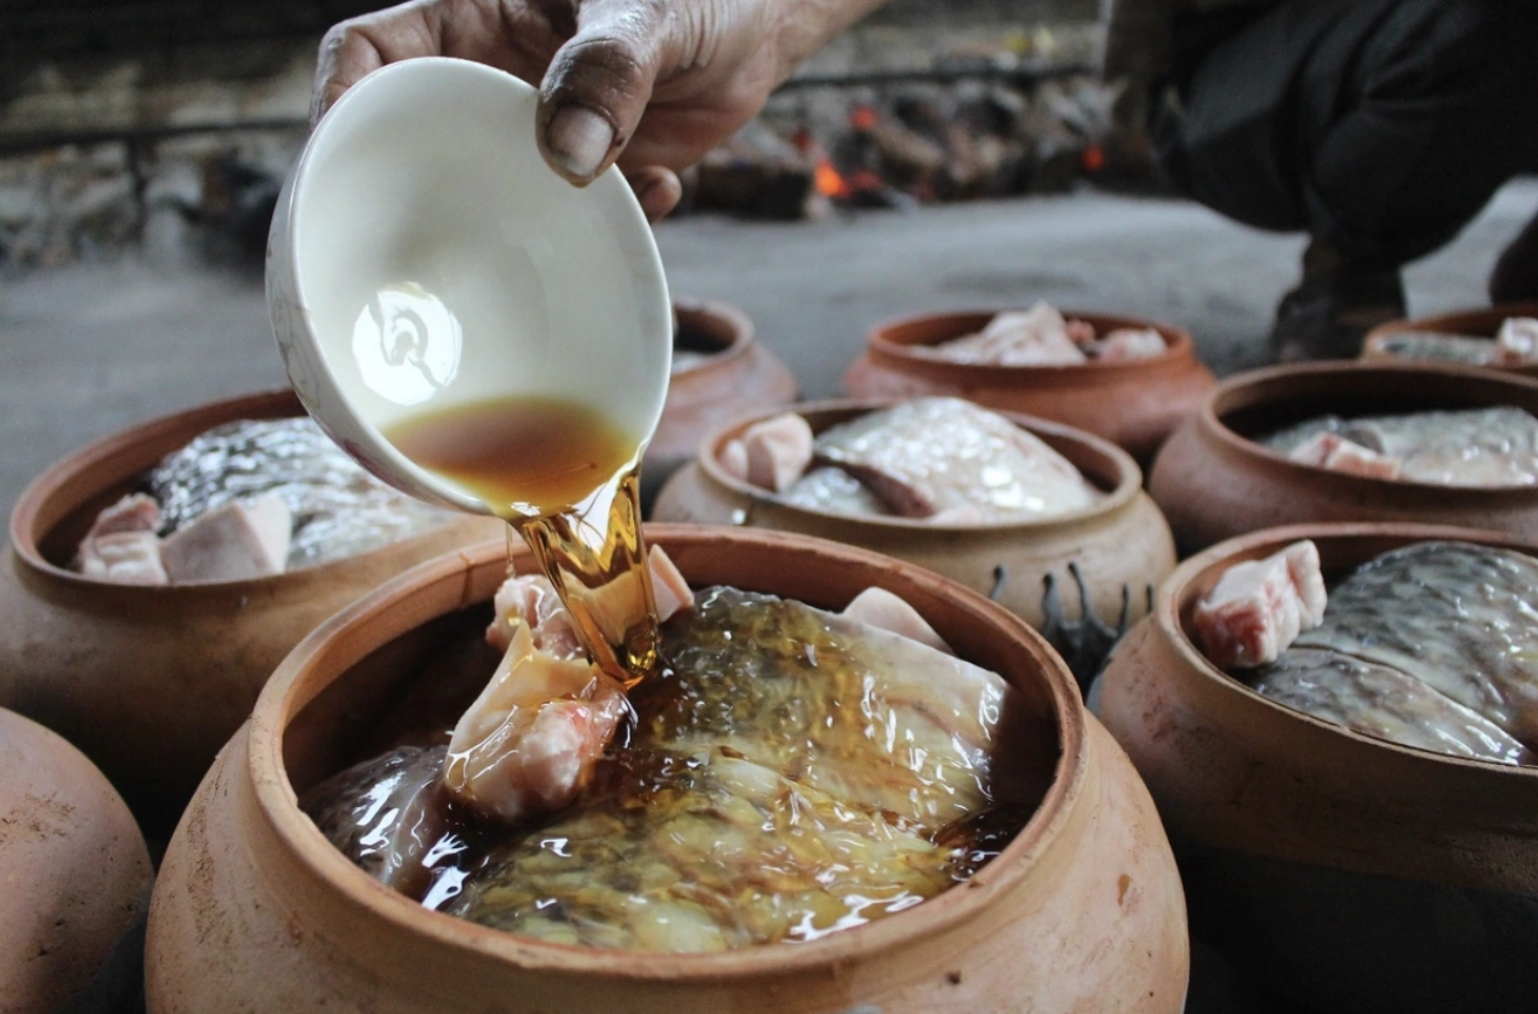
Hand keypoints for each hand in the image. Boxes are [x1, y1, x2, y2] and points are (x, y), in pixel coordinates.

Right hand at [314, 0, 810, 220]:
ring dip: (529, 227)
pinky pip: (573, 223)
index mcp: (474, 21)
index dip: (339, 104)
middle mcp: (493, 85)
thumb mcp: (650, 13)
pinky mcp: (590, 180)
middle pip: (415, 146)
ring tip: (574, 232)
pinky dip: (610, 227)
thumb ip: (608, 69)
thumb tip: (567, 155)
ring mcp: (538, 139)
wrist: (763, 28)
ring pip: (494, 200)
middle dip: (416, 199)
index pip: (373, 55)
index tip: (338, 167)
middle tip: (428, 253)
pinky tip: (662, 193)